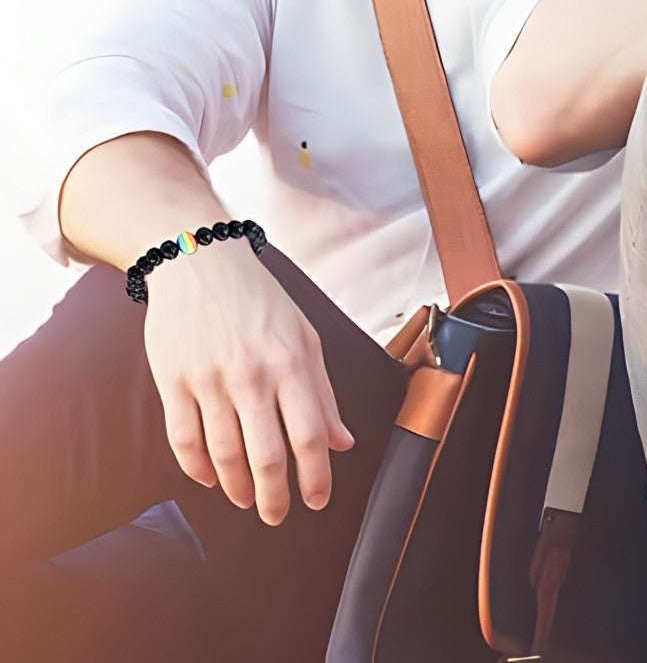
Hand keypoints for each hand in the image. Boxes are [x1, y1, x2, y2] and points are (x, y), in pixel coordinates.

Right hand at [143, 241, 353, 524]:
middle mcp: (252, 373)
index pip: (310, 435)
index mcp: (292, 361)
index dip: (316, 477)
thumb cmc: (260, 300)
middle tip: (278, 516)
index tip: (317, 501)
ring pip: (225, 455)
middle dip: (276, 496)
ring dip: (238, 488)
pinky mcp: (172, 381)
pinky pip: (184, 440)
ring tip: (249, 501)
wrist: (200, 261)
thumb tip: (343, 442)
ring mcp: (209, 379)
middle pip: (268, 455)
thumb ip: (323, 392)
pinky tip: (211, 479)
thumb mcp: (304, 336)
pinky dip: (197, 468)